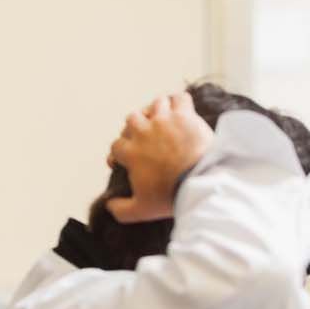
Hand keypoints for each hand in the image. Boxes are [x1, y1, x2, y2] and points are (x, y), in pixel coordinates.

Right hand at [105, 92, 212, 222]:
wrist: (201, 183)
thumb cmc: (171, 196)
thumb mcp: (141, 210)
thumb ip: (121, 210)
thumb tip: (108, 205)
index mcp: (130, 152)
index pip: (116, 145)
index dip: (120, 153)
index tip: (127, 160)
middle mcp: (143, 132)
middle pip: (132, 120)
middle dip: (137, 129)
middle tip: (147, 140)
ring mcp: (164, 121)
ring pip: (154, 105)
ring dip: (158, 113)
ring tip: (165, 124)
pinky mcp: (185, 116)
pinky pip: (180, 98)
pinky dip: (180, 103)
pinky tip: (183, 112)